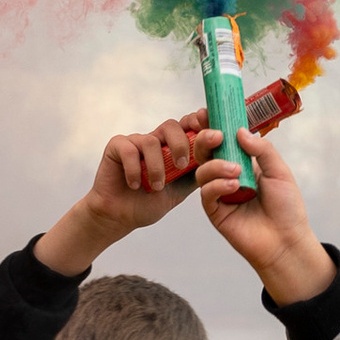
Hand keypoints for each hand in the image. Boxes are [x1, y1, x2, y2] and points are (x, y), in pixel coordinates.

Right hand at [36, 120, 220, 275]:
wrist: (121, 217)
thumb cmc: (151, 202)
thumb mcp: (181, 189)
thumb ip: (198, 173)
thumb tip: (223, 161)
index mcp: (172, 146)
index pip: (188, 124)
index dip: (200, 122)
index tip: (213, 132)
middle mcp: (155, 139)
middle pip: (171, 126)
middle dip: (181, 144)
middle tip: (182, 165)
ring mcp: (135, 141)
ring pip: (151, 140)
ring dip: (157, 166)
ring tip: (157, 186)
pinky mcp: (116, 147)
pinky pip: (129, 150)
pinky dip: (135, 169)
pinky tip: (135, 185)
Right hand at [197, 129, 334, 302]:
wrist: (286, 241)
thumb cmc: (287, 208)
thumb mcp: (279, 172)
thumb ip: (261, 150)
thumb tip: (240, 131)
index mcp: (243, 163)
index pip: (223, 141)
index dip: (215, 127)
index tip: (209, 114)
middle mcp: (227, 176)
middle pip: (205, 153)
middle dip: (206, 140)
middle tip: (217, 136)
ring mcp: (220, 194)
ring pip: (202, 171)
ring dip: (216, 165)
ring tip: (237, 170)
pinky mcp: (215, 212)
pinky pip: (206, 193)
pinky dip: (217, 185)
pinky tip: (234, 186)